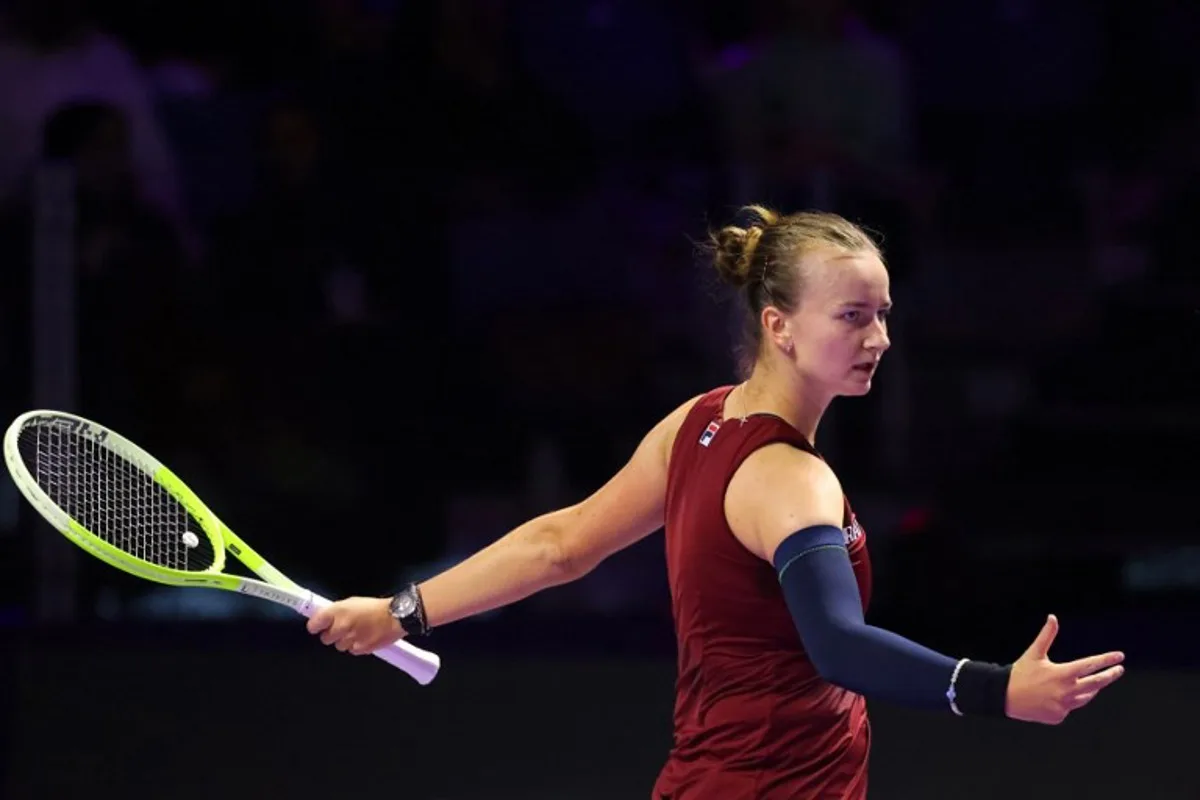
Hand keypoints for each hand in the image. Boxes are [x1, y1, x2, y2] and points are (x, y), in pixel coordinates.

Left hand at [305, 596, 404, 655]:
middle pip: (325, 638)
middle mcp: (341, 626)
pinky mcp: (359, 649)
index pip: (313, 625)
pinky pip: (352, 650)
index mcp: (337, 611)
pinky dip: (356, 646)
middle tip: (342, 628)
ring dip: (345, 641)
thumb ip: (336, 611)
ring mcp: (350, 640)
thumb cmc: (376, 607)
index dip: (316, 626)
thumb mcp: (352, 602)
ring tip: (357, 631)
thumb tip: (324, 618)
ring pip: (339, 646)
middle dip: (332, 634)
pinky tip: (364, 637)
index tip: (318, 626)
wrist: (395, 616)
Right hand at [1005, 614, 1124, 724]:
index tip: (1119, 656)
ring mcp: (1064, 706)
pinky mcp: (1059, 716)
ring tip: (1096, 683)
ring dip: (1092, 689)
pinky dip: (1069, 700)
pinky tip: (1060, 695)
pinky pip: (1070, 707)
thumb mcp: (1034, 653)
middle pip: (1097, 683)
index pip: (1091, 665)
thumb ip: (1047, 635)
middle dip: (1110, 675)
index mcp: (1063, 673)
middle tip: (1119, 670)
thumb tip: (1053, 617)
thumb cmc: (1021, 672)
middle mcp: (1067, 691)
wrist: (1005, 696)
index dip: (1106, 660)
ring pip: (1086, 697)